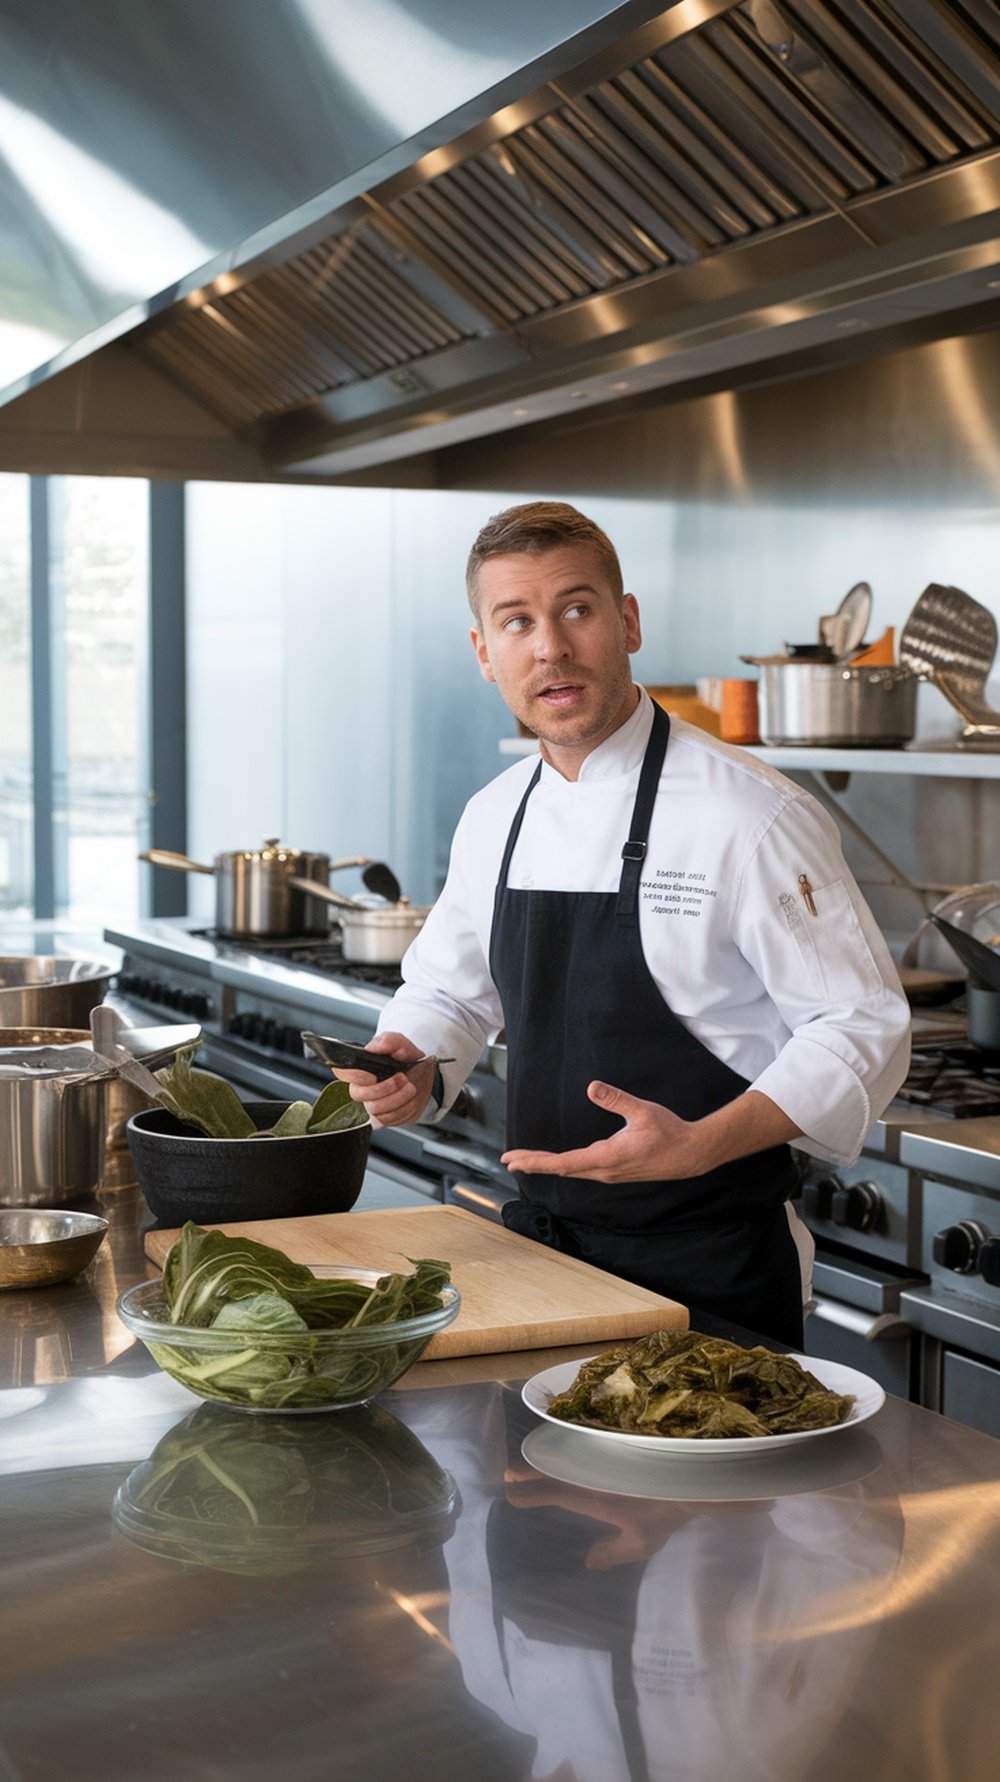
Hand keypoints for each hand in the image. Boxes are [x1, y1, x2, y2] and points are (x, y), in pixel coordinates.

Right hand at [330, 1031, 436, 1128]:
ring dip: (397, 1098)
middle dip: (383, 1088)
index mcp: (361, 1067)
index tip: (373, 1075)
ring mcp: (371, 1103)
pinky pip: (387, 1119)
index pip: (341, 1071)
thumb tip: (372, 1048)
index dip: (353, 1075)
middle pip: (358, 1094)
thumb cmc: (407, 1059)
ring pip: (374, 1109)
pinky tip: (411, 1099)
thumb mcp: (402, 1044)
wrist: (424, 1076)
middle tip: (403, 1078)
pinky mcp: (383, 1116)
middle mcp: (362, 1086)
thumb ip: (389, 1041)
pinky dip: (403, 1109)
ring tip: (411, 1087)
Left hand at [502, 1081, 695, 1181]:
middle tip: (507, 1159)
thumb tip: (591, 1087)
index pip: (563, 1163)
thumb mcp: (642, 1111)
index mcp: (608, 1157)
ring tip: (523, 1161)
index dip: (536, 1162)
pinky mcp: (613, 1170)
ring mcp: (609, 1172)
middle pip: (561, 1169)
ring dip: (545, 1165)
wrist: (690, 1155)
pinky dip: (561, 1166)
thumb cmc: (669, 1132)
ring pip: (570, 1170)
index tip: (515, 1160)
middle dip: (533, 1164)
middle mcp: (605, 1170)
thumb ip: (616, 1099)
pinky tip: (554, 1162)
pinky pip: (581, 1169)